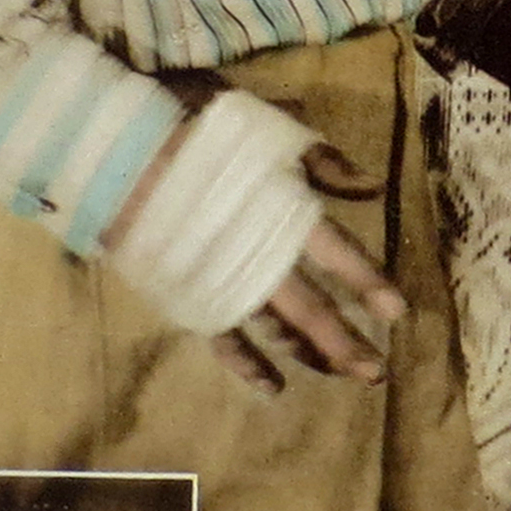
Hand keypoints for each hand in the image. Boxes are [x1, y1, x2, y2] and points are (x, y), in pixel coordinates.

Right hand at [209, 144, 406, 395]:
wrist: (113, 145)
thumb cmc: (196, 123)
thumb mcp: (267, 126)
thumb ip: (321, 161)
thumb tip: (372, 188)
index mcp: (279, 210)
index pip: (334, 253)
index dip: (366, 282)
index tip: (397, 313)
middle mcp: (252, 254)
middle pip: (307, 307)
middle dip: (342, 342)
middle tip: (375, 374)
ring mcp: (216, 278)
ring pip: (269, 328)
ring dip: (305, 353)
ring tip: (339, 375)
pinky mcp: (184, 292)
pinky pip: (219, 337)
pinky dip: (245, 363)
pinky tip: (271, 387)